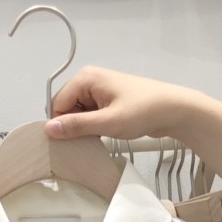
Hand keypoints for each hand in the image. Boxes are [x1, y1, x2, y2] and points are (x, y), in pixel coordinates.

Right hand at [45, 67, 189, 140]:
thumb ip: (77, 126)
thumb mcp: (107, 122)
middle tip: (87, 141)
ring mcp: (99, 91)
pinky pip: (90, 116)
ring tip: (98, 138)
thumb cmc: (142, 111)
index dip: (61, 125)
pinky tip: (102, 136)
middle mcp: (89, 80)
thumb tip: (49, 129)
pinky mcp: (107, 101)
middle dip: (72, 127)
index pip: (57, 104)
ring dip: (84, 129)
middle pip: (66, 108)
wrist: (172, 110)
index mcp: (85, 78)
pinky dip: (92, 128)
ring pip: (78, 114)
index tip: (70, 143)